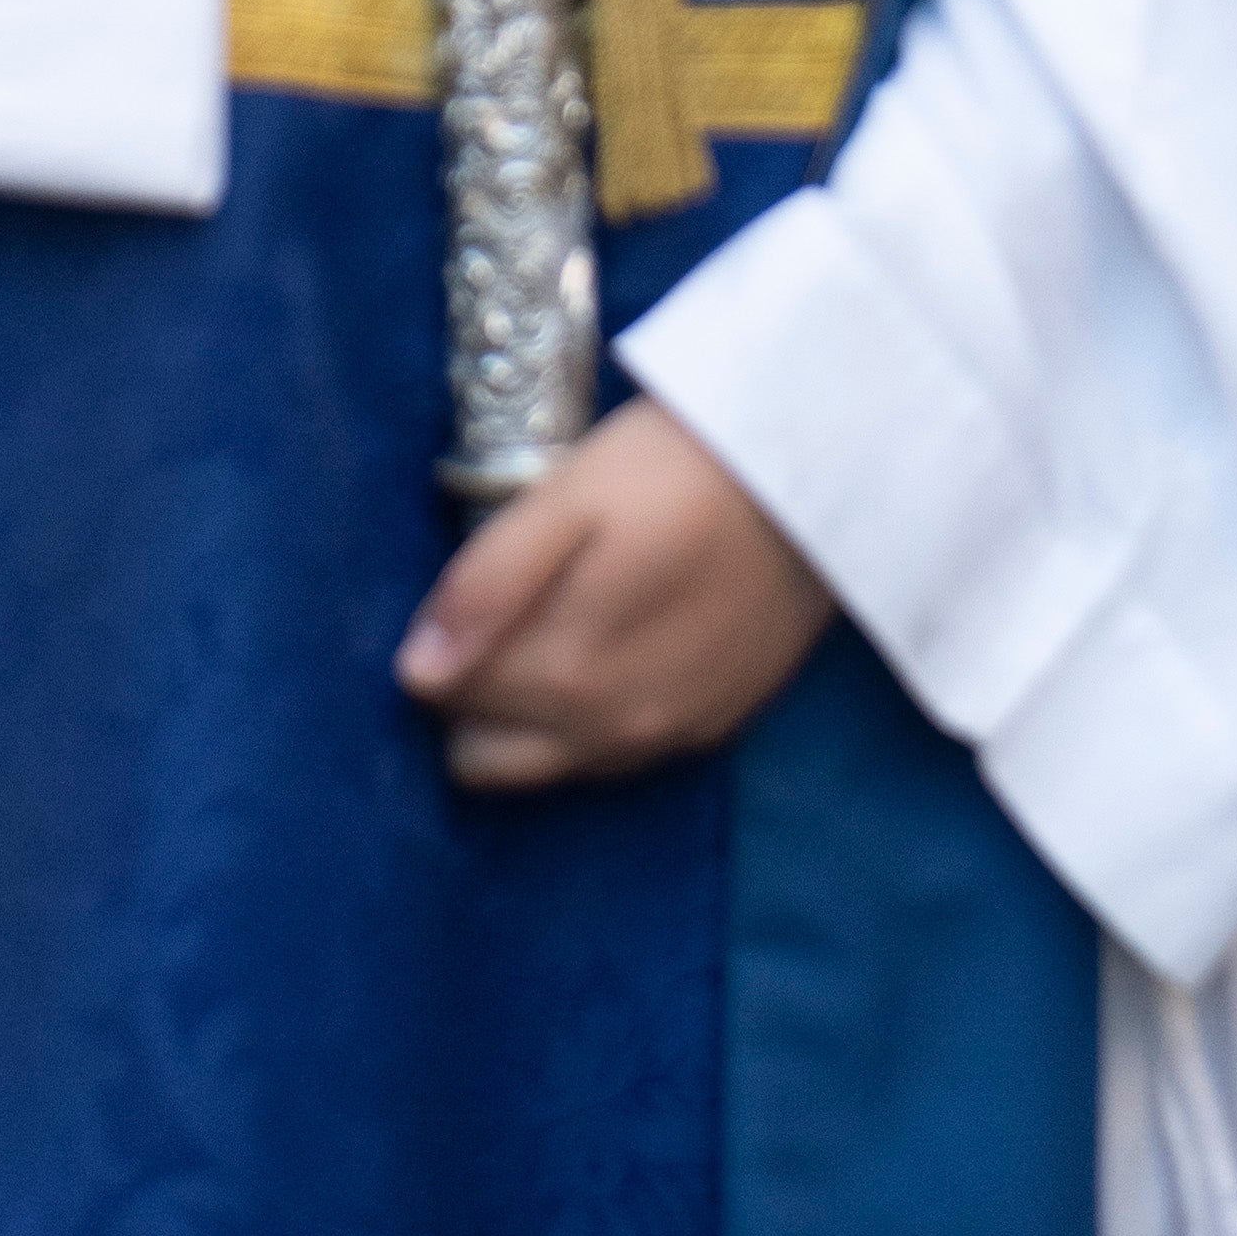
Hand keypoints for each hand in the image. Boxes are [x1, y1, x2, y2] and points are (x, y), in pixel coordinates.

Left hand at [398, 398, 828, 791]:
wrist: (822, 476)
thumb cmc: (679, 468)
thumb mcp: (570, 497)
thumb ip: (489, 585)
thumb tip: (414, 675)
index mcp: (564, 672)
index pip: (447, 699)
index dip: (438, 643)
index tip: (464, 591)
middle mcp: (611, 731)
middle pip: (485, 752)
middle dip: (471, 693)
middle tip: (500, 607)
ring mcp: (666, 739)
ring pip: (545, 767)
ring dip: (525, 715)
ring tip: (551, 622)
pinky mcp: (711, 731)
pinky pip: (611, 757)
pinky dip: (586, 720)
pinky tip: (608, 647)